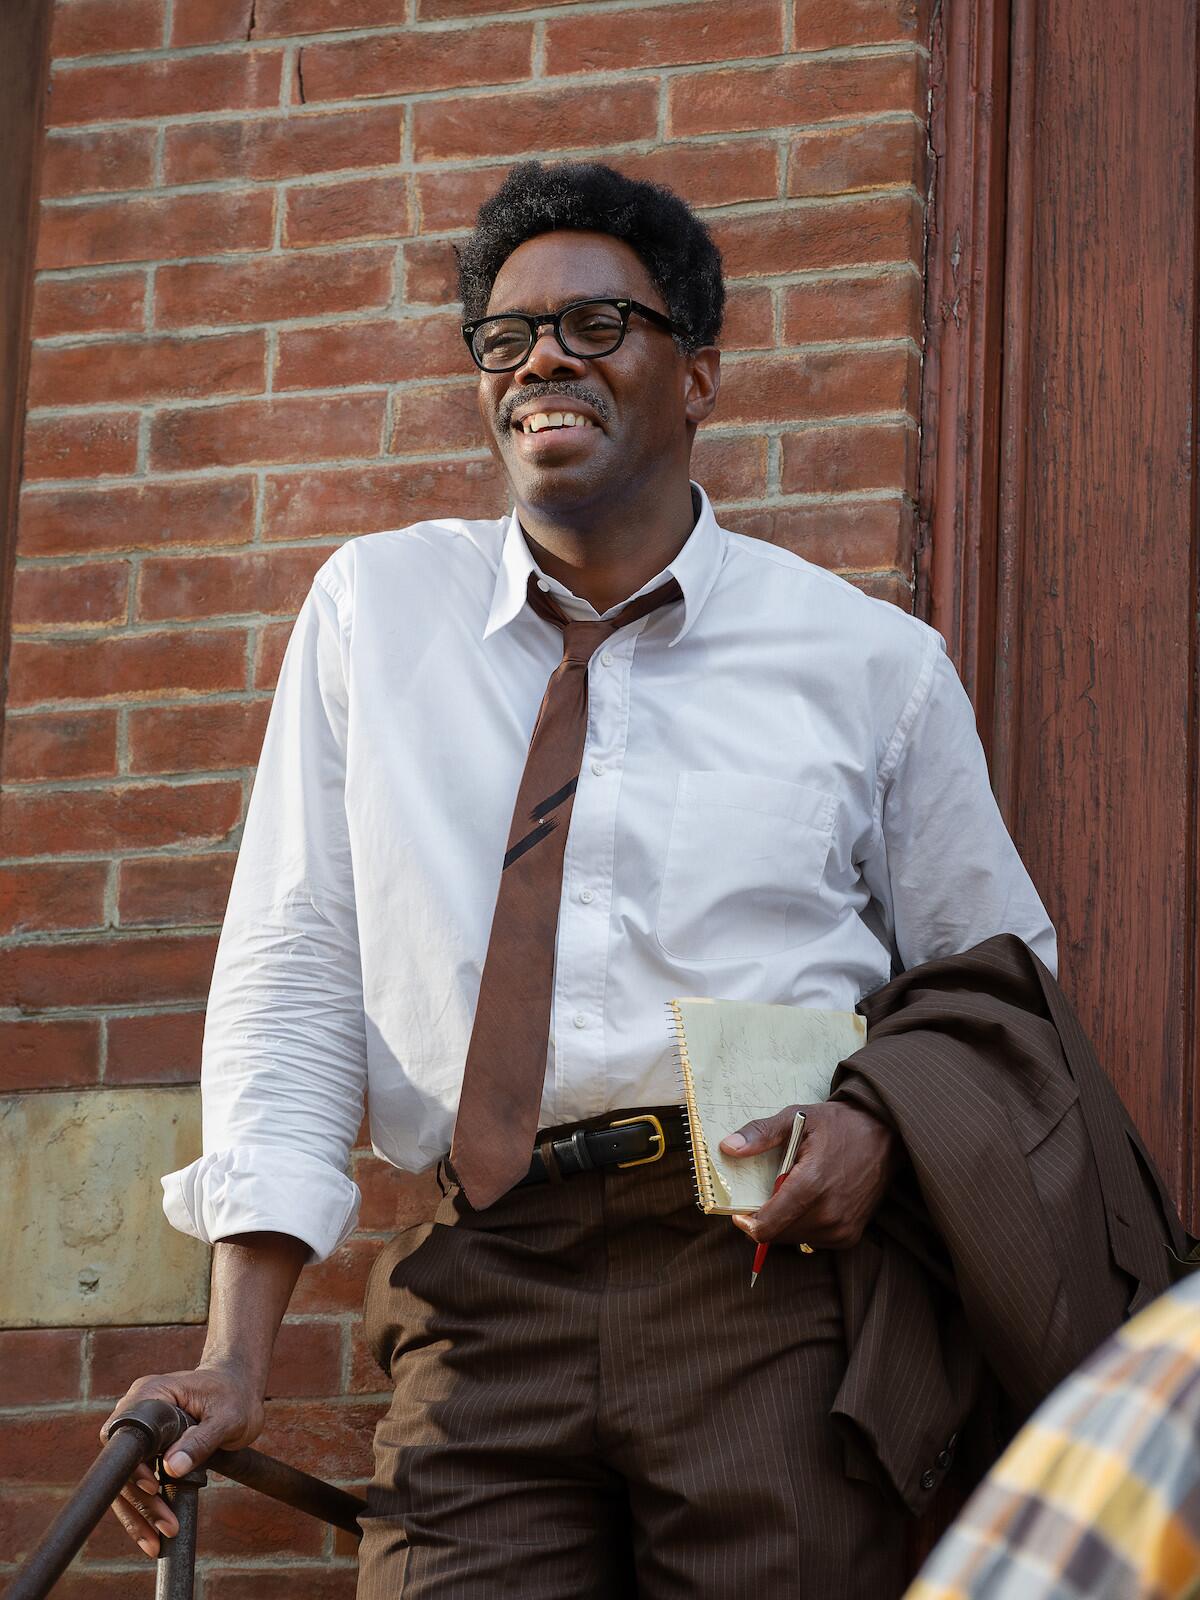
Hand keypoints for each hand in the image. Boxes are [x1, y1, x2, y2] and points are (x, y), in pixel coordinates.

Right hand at [102, 1363, 265, 1558]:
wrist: (238, 1388)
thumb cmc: (235, 1396)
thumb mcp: (228, 1417)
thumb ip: (201, 1440)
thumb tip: (173, 1467)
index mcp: (152, 1393)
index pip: (129, 1436)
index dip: (135, 1467)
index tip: (153, 1488)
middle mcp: (136, 1410)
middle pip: (124, 1464)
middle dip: (141, 1501)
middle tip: (165, 1528)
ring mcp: (139, 1431)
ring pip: (125, 1480)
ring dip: (139, 1513)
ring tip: (157, 1542)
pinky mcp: (145, 1449)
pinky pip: (136, 1482)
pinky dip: (143, 1509)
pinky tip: (151, 1535)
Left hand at [719, 1101, 898, 1249]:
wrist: (884, 1134)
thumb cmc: (839, 1124)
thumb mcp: (797, 1118)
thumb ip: (761, 1134)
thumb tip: (728, 1147)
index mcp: (811, 1185)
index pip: (768, 1226)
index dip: (747, 1224)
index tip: (738, 1213)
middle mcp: (828, 1214)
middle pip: (777, 1235)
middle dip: (765, 1219)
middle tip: (770, 1191)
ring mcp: (842, 1228)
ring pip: (794, 1239)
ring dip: (784, 1223)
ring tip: (793, 1192)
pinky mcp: (850, 1236)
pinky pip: (813, 1241)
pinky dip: (804, 1226)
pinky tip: (810, 1202)